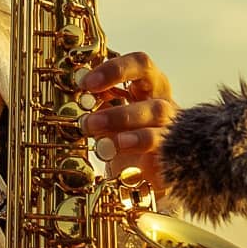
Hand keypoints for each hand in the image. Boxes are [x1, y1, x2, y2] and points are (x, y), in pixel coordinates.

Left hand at [79, 50, 177, 196]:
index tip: (86, 82)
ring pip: (156, 110)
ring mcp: (171, 126)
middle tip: (86, 94)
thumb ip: (98, 108)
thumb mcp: (110, 123)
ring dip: (120, 115)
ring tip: (92, 125)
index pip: (139, 64)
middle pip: (153, 74)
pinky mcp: (173, 153)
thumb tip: (73, 99)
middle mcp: (163, 102)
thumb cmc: (128, 148)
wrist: (151, 183)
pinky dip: (138, 141)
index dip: (113, 67)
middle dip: (117, 76)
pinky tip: (117, 145)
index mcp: (148, 91)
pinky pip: (161, 143)